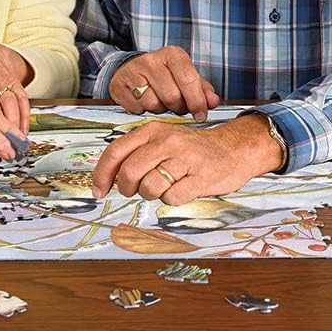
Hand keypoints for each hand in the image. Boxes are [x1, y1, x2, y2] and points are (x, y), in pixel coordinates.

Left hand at [91, 114, 284, 205]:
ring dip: (151, 194)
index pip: (115, 151)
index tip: (99, 191)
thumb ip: (136, 153)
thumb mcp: (161, 140)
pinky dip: (172, 199)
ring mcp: (184, 158)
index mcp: (152, 130)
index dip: (102, 175)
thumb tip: (109, 177)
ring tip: (164, 187)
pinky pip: (172, 198)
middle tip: (135, 191)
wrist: (232, 149)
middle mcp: (167, 141)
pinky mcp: (200, 177)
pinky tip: (182, 189)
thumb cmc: (192, 149)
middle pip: (130, 172)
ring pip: (149, 187)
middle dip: (127, 188)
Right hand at [109, 46, 219, 120]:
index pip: (188, 79)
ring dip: (160, 110)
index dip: (197, 101)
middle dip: (178, 108)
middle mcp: (151, 60)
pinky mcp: (119, 84)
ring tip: (160, 101)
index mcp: (172, 54)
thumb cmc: (164, 75)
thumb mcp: (186, 77)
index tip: (201, 114)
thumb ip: (203, 90)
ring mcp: (133, 71)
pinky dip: (143, 111)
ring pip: (153, 104)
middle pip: (171, 96)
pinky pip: (137, 108)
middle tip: (178, 107)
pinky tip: (145, 102)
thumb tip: (213, 102)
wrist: (132, 70)